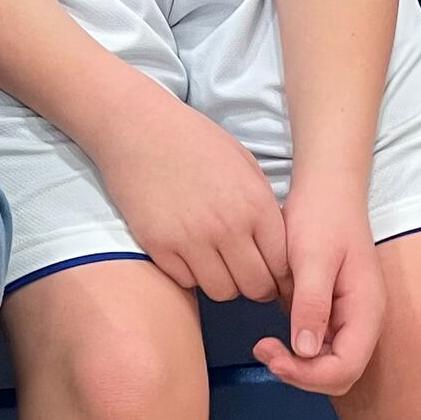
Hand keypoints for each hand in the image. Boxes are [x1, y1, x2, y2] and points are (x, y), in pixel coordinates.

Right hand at [87, 73, 286, 303]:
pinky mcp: (158, 245)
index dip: (280, 275)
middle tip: (244, 273)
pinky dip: (189, 274)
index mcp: (255, 205)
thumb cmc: (193, 141)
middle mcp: (227, 227)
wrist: (137, 127)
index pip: (283, 265)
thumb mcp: (244, 164)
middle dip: (255, 286)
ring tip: (215, 263)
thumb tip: (276, 248)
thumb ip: (263, 207)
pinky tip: (187, 253)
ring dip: (222, 282)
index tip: (272, 274)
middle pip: (256, 287)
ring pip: (222, 292)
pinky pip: (186, 281)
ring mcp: (191, 239)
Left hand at [252, 180, 384, 395]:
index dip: (309, 373)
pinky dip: (295, 349)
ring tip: (264, 345)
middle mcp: (361, 321)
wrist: (325, 191)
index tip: (273, 357)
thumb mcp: (313, 258)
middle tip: (263, 351)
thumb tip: (305, 350)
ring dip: (297, 365)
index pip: (346, 367)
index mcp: (366, 311)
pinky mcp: (330, 312)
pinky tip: (272, 335)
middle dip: (302, 373)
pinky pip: (317, 346)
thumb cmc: (322, 217)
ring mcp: (346, 318)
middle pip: (338, 374)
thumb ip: (312, 304)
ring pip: (326, 364)